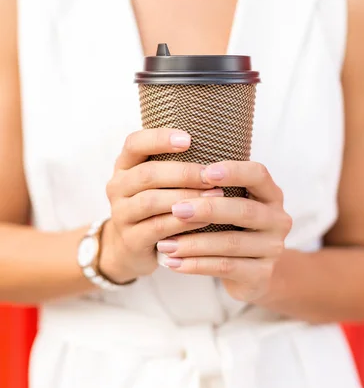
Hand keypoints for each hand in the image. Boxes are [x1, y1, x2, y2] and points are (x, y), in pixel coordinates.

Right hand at [101, 129, 217, 282]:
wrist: (131, 248)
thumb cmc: (156, 205)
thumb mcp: (158, 181)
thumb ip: (176, 162)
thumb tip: (220, 141)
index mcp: (124, 165)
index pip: (134, 143)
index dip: (159, 139)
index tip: (188, 139)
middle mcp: (118, 187)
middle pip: (147, 174)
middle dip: (183, 173)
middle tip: (211, 175)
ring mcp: (121, 214)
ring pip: (151, 201)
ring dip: (186, 197)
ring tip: (215, 196)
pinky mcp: (131, 239)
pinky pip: (158, 228)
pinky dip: (184, 222)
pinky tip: (206, 219)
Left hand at [156, 161, 291, 303]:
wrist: (250, 273)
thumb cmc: (230, 227)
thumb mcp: (228, 204)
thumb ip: (212, 188)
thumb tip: (171, 170)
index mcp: (271, 194)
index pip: (258, 174)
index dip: (234, 171)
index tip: (205, 172)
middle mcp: (278, 219)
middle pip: (244, 210)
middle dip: (208, 208)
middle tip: (177, 209)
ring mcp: (273, 248)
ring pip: (231, 243)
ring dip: (194, 243)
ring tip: (165, 244)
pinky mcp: (262, 274)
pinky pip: (225, 267)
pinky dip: (196, 265)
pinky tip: (173, 263)